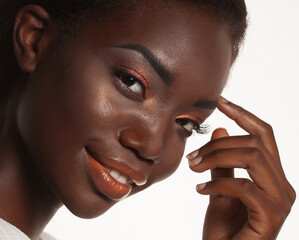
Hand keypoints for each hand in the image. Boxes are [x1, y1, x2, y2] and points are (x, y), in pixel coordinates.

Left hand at [187, 97, 295, 239]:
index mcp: (272, 176)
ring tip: (193, 167)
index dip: (243, 114)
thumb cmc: (224, 230)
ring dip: (217, 157)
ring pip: (253, 158)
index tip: (220, 102)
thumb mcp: (218, 188)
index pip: (263, 135)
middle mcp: (282, 186)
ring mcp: (280, 201)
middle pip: (255, 144)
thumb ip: (222, 161)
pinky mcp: (271, 216)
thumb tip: (220, 128)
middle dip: (218, 144)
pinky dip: (217, 183)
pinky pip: (244, 186)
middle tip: (192, 157)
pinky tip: (199, 189)